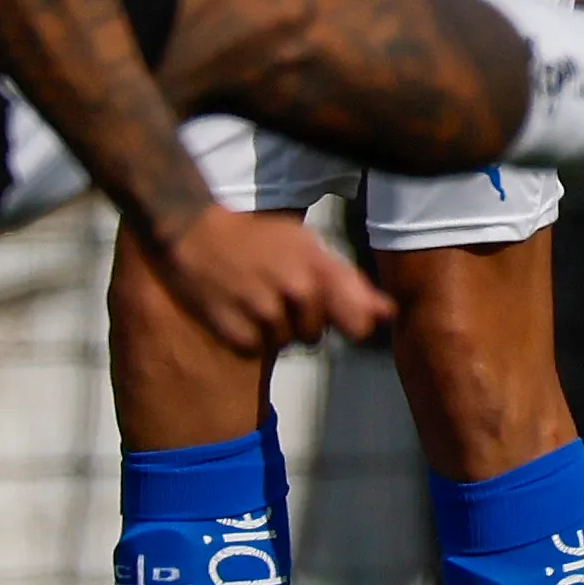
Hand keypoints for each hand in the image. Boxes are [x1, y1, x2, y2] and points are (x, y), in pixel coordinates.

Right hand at [132, 206, 393, 356]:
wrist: (195, 235)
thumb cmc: (259, 239)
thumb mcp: (308, 248)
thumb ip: (351, 284)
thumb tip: (388, 313)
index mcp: (319, 266)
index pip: (358, 323)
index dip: (351, 326)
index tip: (340, 319)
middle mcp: (296, 290)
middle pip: (317, 335)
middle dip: (302, 320)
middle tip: (277, 291)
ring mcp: (266, 313)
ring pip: (287, 343)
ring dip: (275, 328)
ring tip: (256, 296)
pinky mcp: (239, 333)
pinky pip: (258, 350)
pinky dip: (250, 336)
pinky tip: (239, 309)